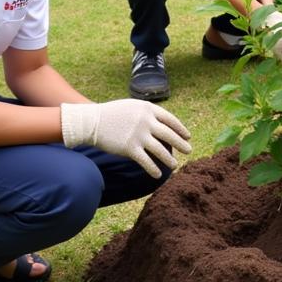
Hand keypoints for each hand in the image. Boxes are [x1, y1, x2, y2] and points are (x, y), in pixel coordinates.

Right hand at [60, 99, 191, 177]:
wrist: (92, 121)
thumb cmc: (112, 113)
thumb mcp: (133, 106)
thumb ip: (147, 113)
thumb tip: (161, 123)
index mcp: (148, 109)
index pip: (170, 119)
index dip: (180, 129)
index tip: (188, 136)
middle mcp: (146, 121)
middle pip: (169, 135)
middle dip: (181, 144)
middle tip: (189, 150)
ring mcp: (139, 135)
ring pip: (160, 150)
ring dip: (169, 159)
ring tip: (175, 165)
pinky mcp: (130, 148)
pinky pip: (146, 161)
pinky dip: (153, 169)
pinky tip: (159, 175)